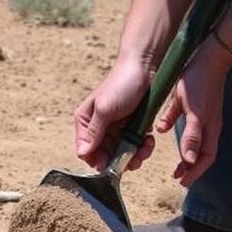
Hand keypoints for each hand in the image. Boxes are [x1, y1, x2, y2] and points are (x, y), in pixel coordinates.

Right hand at [74, 57, 156, 171]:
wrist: (145, 66)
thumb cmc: (122, 83)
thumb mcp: (105, 109)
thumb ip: (94, 133)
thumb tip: (82, 153)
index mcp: (85, 121)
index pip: (85, 151)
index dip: (98, 161)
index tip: (111, 166)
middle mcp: (98, 126)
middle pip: (104, 156)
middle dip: (119, 161)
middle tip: (133, 161)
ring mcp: (115, 128)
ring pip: (121, 153)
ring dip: (134, 156)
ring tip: (144, 149)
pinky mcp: (131, 127)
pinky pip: (134, 146)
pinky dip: (142, 147)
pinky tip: (149, 140)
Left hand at [155, 36, 231, 185]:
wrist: (208, 57)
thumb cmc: (198, 81)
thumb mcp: (191, 108)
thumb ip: (190, 134)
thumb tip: (189, 159)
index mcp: (209, 128)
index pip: (204, 158)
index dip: (194, 172)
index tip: (181, 181)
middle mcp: (210, 126)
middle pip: (203, 154)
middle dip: (191, 168)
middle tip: (178, 178)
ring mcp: (206, 117)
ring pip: (198, 144)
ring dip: (188, 157)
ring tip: (177, 166)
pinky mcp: (200, 108)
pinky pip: (193, 130)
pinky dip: (185, 140)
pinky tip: (166, 132)